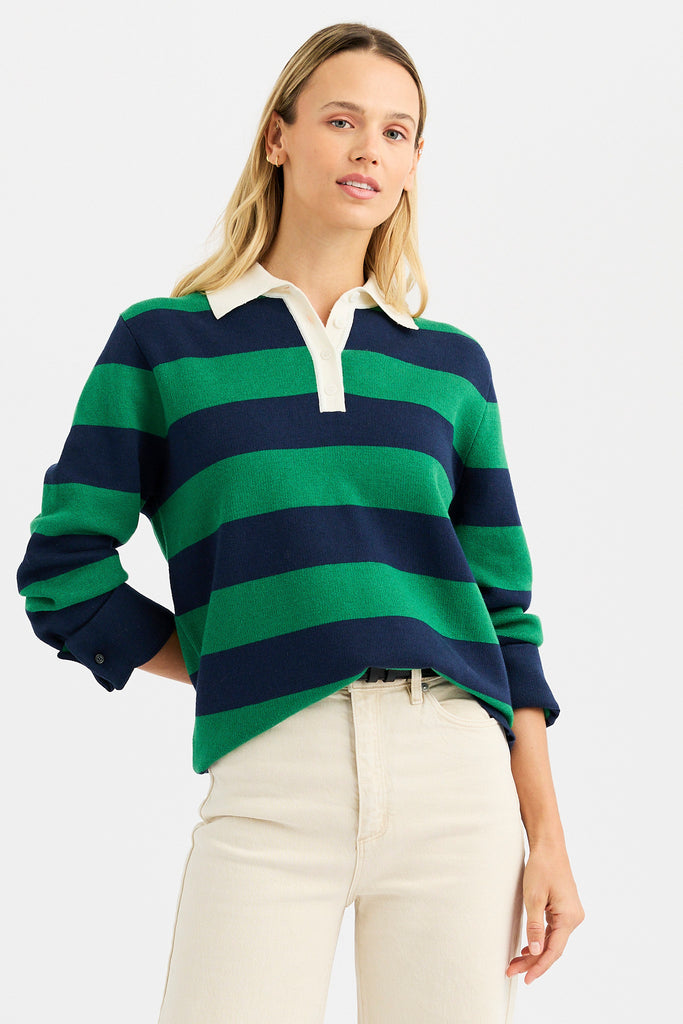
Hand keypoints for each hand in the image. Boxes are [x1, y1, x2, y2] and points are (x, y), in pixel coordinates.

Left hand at [506, 841, 584, 984]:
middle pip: (552, 948)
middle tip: (512, 971)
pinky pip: (553, 931)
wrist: (549, 847)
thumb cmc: (541, 868)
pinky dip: (540, 940)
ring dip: (535, 952)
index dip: (539, 966)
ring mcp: (571, 914)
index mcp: (569, 917)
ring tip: (516, 963)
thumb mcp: (533, 898)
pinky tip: (529, 948)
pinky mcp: (565, 909)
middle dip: (532, 961)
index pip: (553, 951)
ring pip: (552, 941)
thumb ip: (535, 926)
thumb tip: (536, 951)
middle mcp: (574, 918)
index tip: (525, 979)